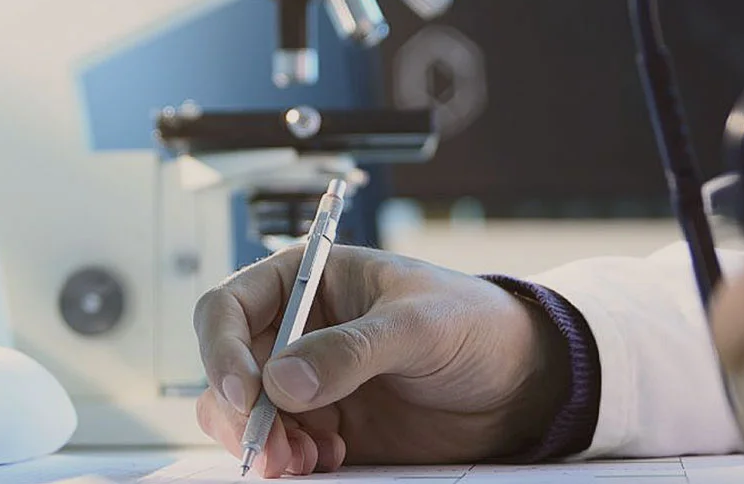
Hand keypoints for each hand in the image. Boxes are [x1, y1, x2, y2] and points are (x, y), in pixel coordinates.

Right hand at [194, 245, 569, 477]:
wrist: (520, 382)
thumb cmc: (475, 324)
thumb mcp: (418, 325)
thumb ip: (351, 349)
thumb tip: (283, 381)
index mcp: (307, 281)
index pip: (228, 308)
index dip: (222, 351)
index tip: (245, 393)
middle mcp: (295, 331)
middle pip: (228, 370)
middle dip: (240, 413)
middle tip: (272, 447)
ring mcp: (308, 382)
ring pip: (245, 416)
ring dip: (263, 443)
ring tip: (301, 461)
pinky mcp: (327, 427)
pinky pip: (283, 447)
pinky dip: (290, 461)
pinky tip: (327, 462)